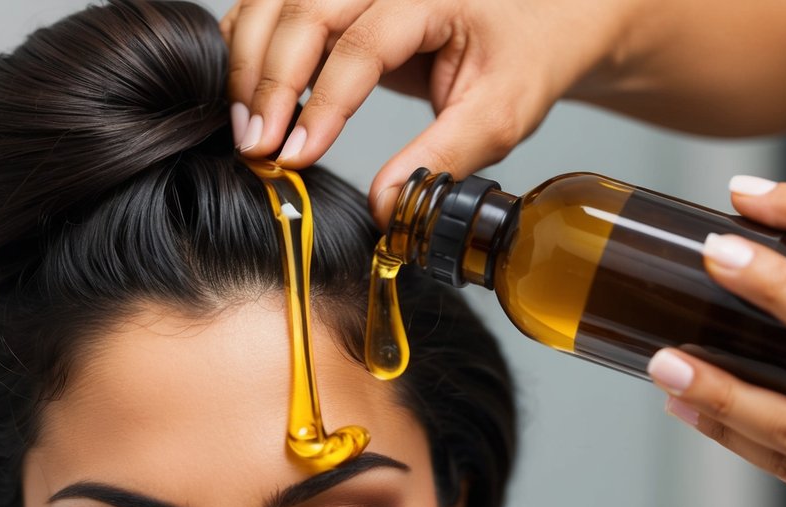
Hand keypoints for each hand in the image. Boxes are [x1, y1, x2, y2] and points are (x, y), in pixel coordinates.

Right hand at [221, 0, 611, 224]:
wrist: (540, 16)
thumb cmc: (523, 55)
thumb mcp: (500, 113)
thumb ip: (443, 158)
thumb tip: (384, 207)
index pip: (361, 45)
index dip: (323, 104)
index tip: (296, 156)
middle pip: (304, 9)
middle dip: (269, 80)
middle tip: (256, 147)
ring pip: (275, 0)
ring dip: (248, 61)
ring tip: (244, 129)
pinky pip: (275, 5)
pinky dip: (250, 45)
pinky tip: (245, 96)